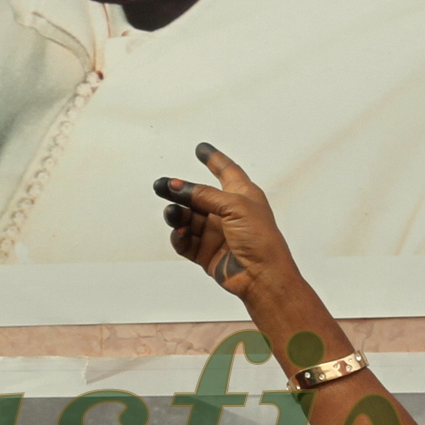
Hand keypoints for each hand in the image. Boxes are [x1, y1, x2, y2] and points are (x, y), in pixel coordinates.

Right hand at [156, 144, 306, 311]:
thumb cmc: (261, 239)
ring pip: (189, 219)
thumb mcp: (235, 207)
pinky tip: (181, 234)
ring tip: (173, 214)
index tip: (202, 148)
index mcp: (243, 195)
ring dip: (178, 215)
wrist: (262, 276)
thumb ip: (204, 195)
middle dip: (180, 190)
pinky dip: (181, 236)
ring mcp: (217, 233)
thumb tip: (179, 186)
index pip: (227, 171)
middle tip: (161, 186)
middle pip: (198, 196)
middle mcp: (229, 212)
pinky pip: (186, 241)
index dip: (214, 159)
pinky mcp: (207, 252)